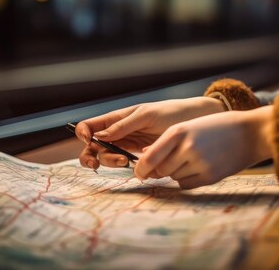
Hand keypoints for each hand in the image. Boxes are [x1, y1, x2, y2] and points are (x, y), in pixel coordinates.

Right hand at [76, 97, 224, 168]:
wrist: (195, 122)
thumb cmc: (171, 112)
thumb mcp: (146, 115)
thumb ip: (123, 126)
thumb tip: (98, 136)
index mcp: (117, 118)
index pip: (90, 126)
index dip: (83, 133)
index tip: (88, 140)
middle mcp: (119, 132)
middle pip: (93, 146)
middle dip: (91, 154)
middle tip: (97, 163)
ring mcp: (129, 145)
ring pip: (107, 156)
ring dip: (109, 161)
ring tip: (125, 161)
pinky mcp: (140, 156)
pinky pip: (124, 163)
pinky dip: (124, 166)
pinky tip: (135, 164)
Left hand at [134, 105, 273, 188]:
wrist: (250, 133)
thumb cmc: (217, 127)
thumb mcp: (190, 126)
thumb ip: (168, 141)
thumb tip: (145, 157)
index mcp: (179, 131)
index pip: (150, 158)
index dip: (140, 169)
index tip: (139, 173)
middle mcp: (187, 148)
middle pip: (161, 169)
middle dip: (160, 169)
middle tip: (167, 164)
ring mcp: (199, 163)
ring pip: (173, 177)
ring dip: (176, 172)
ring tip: (191, 159)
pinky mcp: (209, 177)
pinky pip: (186, 184)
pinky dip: (187, 179)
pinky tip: (198, 167)